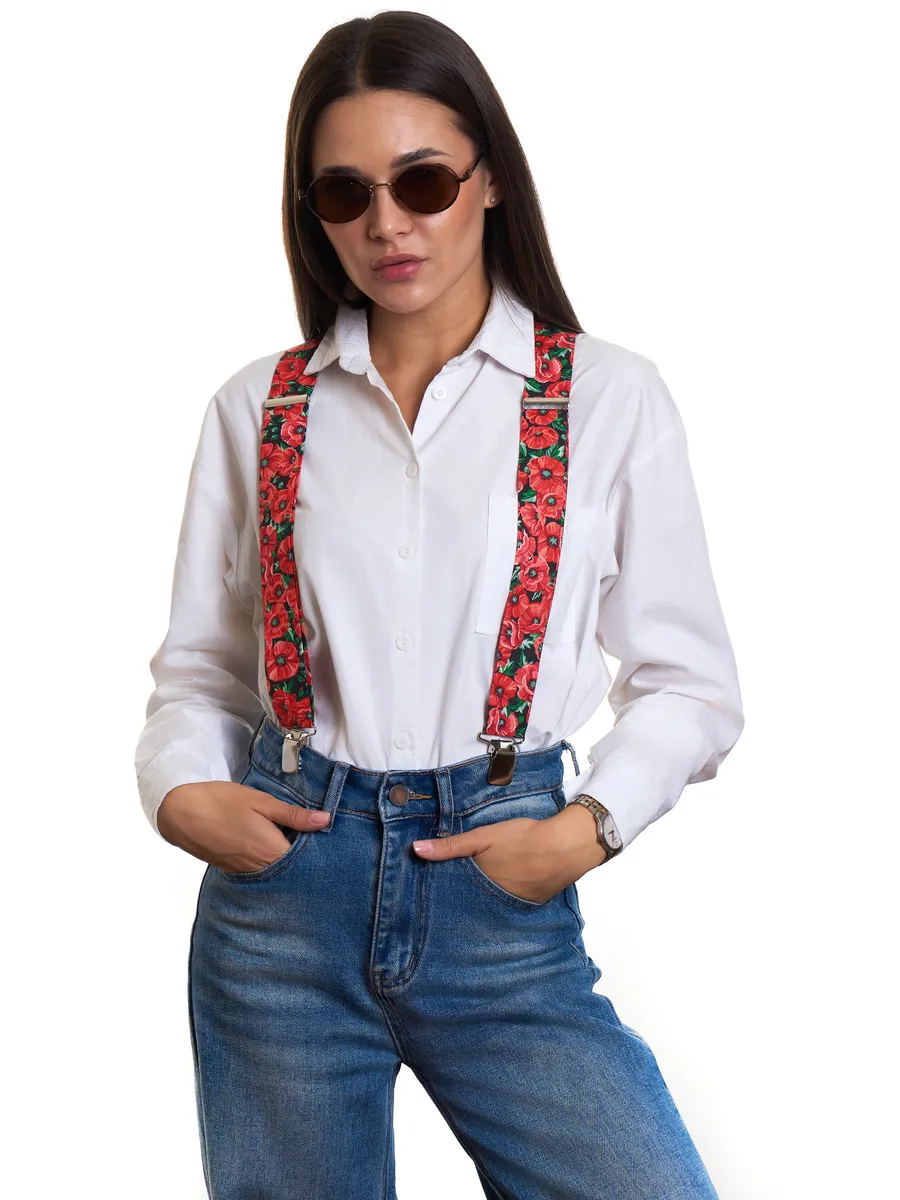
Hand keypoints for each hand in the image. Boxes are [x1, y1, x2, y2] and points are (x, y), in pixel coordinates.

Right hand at [156, 780, 330, 872]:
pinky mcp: (233, 870)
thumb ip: (294, 814)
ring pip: (276, 869)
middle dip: (303, 853)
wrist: (180, 812)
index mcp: (271, 851)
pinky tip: (266, 840)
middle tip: (308, 832)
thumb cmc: (221, 802)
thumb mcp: (261, 802)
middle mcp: (260, 868)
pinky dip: (267, 857)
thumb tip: (325, 820)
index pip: (307, 859)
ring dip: (284, 855)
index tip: (324, 833)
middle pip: (292, 867)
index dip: (318, 847)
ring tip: (288, 834)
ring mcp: (245, 872)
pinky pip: (259, 869)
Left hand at [411, 802, 607, 903]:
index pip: (456, 891)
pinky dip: (508, 894)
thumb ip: (451, 846)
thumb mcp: (483, 837)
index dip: (446, 887)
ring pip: (493, 902)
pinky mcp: (533, 903)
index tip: (433, 889)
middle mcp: (495, 900)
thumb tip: (416, 850)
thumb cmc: (523, 838)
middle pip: (474, 899)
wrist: (566, 847)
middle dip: (465, 896)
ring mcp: (515, 904)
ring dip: (487, 896)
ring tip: (480, 888)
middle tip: (454, 891)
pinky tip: (509, 884)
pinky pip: (513, 902)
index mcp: (480, 884)